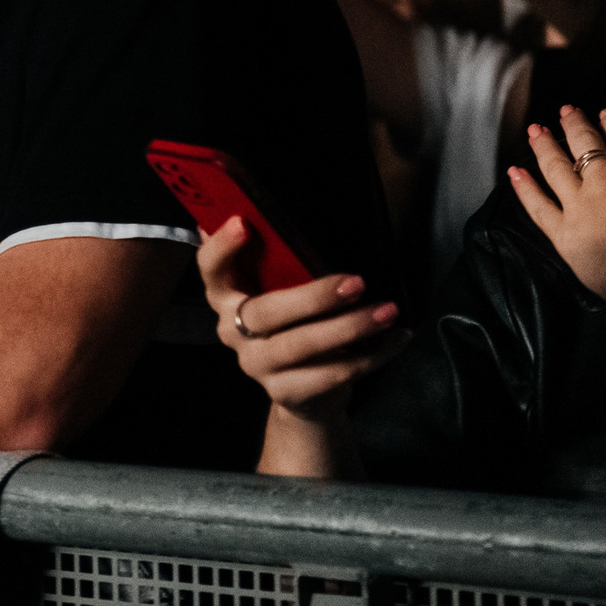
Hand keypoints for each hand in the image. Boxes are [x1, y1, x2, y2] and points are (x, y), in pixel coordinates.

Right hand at [197, 217, 405, 423]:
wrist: (304, 394)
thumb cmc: (295, 325)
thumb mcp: (283, 290)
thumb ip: (279, 260)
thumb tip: (284, 211)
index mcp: (226, 296)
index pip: (210, 269)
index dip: (221, 247)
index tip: (243, 224)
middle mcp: (232, 331)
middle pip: (264, 312)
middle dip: (314, 297)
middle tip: (357, 283)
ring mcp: (256, 365)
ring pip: (301, 346)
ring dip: (350, 328)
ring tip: (387, 311)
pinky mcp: (284, 393)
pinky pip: (330, 374)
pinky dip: (370, 356)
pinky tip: (395, 339)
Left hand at [509, 107, 605, 324]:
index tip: (604, 112)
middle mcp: (601, 180)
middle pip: (584, 145)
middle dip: (574, 124)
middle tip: (565, 110)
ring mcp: (578, 204)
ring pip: (555, 167)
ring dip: (543, 146)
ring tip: (534, 130)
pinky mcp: (562, 230)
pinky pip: (537, 206)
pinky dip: (523, 188)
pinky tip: (513, 172)